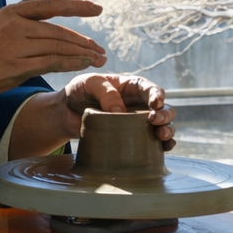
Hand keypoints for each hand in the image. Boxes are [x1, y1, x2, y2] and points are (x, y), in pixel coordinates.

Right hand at [0, 0, 107, 95]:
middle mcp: (16, 25)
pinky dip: (69, 63)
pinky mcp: (13, 65)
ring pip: (57, 46)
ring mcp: (14, 45)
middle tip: (102, 49)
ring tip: (98, 60)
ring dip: (82, 53)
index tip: (97, 9)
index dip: (76, 6)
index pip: (51, 6)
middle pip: (59, 31)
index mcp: (13, 13)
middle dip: (84, 41)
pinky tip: (82, 65)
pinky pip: (48, 62)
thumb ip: (23, 6)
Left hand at [58, 73, 175, 150]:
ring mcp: (137, 123)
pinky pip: (153, 143)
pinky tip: (162, 149)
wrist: (65, 113)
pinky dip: (162, 147)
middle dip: (165, 114)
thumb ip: (105, 93)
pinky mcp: (132, 139)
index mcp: (131, 87)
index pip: (150, 89)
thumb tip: (120, 112)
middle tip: (155, 120)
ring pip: (162, 126)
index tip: (155, 103)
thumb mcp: (89, 83)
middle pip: (163, 108)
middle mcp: (138, 104)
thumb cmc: (78, 92)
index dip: (158, 95)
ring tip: (161, 136)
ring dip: (167, 130)